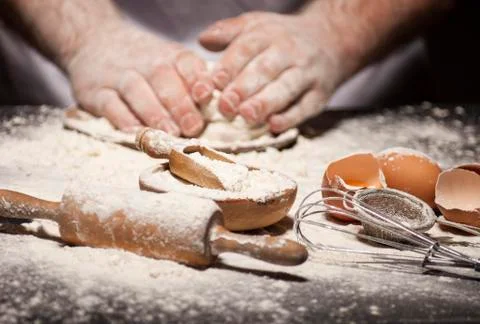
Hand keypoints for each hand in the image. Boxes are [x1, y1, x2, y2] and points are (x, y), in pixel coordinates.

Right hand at [66, 22, 213, 136]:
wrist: (93, 40)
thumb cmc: (144, 63)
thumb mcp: (170, 62)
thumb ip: (192, 83)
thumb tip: (218, 112)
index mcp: (169, 55)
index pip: (185, 62)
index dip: (196, 79)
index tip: (205, 95)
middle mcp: (144, 62)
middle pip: (162, 78)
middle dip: (180, 104)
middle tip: (192, 127)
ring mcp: (118, 76)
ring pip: (136, 91)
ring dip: (154, 113)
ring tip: (169, 133)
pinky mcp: (95, 93)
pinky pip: (110, 105)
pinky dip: (123, 120)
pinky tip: (137, 134)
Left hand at [199, 11, 357, 132]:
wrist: (330, 39)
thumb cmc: (282, 37)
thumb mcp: (255, 25)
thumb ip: (228, 32)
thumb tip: (202, 40)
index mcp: (268, 34)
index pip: (247, 48)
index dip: (229, 66)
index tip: (213, 83)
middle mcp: (289, 52)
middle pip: (266, 69)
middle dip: (244, 88)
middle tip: (226, 106)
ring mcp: (307, 74)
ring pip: (286, 88)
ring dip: (266, 103)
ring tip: (247, 116)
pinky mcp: (320, 95)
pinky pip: (306, 107)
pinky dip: (291, 117)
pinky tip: (274, 125)